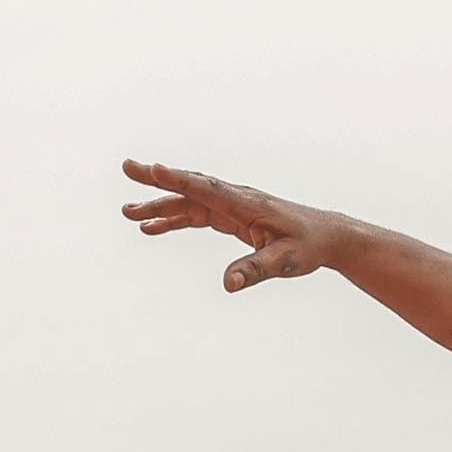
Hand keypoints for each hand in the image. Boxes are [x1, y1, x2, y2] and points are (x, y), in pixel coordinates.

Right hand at [120, 160, 353, 290]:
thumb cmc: (307, 246)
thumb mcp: (285, 261)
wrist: (325, 236)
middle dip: (157, 180)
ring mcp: (231, 206)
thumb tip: (228, 284)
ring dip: (159, 205)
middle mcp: (235, 198)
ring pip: (188, 201)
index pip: (207, 188)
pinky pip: (196, 214)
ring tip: (128, 212)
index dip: (179, 179)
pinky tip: (153, 228)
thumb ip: (255, 270)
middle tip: (126, 169)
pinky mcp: (230, 216)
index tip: (152, 168)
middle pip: (190, 186)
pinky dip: (174, 219)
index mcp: (246, 203)